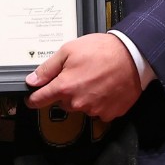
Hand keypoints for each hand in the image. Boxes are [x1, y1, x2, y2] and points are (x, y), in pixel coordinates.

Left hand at [23, 33, 140, 121]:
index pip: (41, 100)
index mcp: (65, 87)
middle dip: (66, 91)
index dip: (34, 99)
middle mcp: (78, 102)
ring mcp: (94, 110)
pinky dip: (99, 103)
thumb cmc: (102, 50)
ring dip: (83, 97)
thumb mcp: (69, 50)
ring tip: (94, 79)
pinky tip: (105, 88)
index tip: (31, 99)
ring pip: (80, 107)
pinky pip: (98, 112)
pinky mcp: (110, 113)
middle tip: (78, 75)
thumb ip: (48, 68)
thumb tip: (32, 81)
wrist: (133, 56)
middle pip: (63, 103)